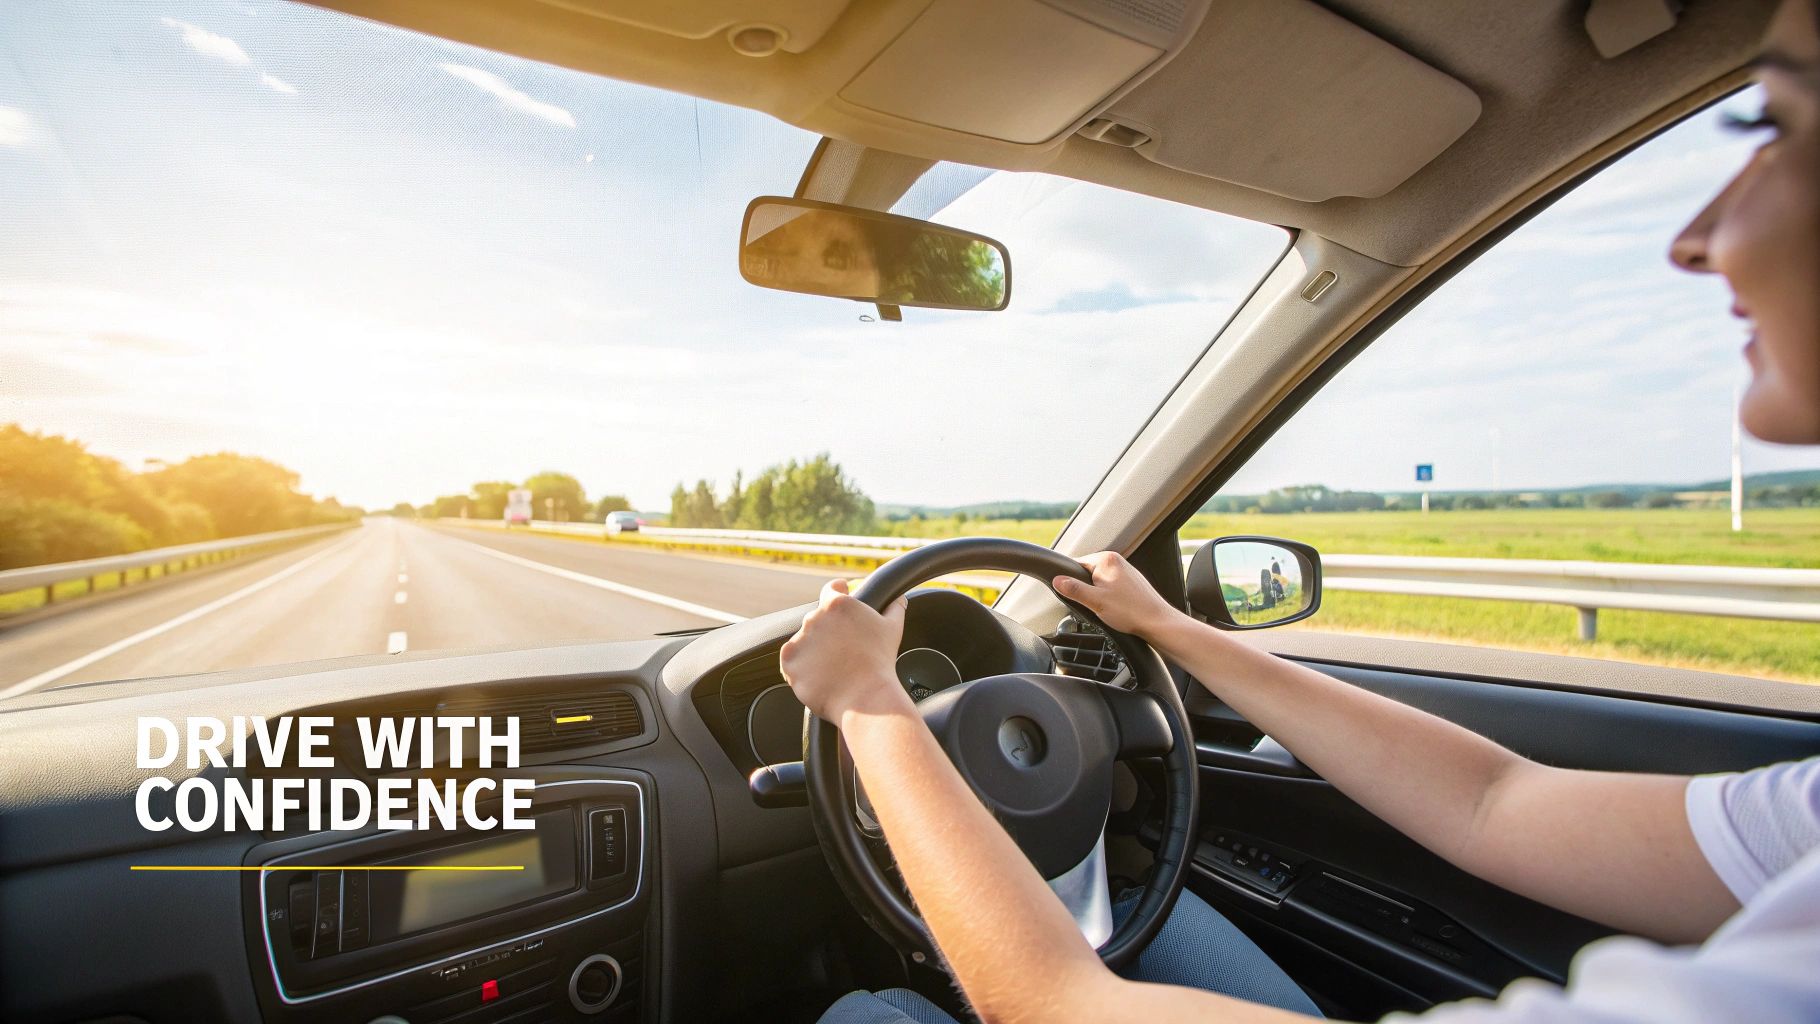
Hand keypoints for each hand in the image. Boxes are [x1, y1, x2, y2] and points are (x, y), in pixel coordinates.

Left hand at [780, 579, 913, 722]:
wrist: (866, 697)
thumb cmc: (880, 662)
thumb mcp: (892, 628)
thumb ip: (894, 607)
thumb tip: (899, 599)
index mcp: (837, 605)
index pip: (830, 590)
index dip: (836, 590)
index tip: (839, 591)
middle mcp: (814, 618)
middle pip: (817, 619)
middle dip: (828, 630)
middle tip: (843, 647)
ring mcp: (799, 640)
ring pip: (804, 641)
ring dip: (814, 650)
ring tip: (834, 667)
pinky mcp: (789, 662)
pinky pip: (792, 662)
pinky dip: (802, 668)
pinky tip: (821, 676)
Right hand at [1052, 551, 1181, 637]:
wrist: (1157, 622)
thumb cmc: (1131, 611)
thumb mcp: (1095, 601)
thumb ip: (1074, 589)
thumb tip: (1057, 580)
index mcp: (1106, 559)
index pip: (1076, 564)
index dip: (1072, 582)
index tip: (1076, 595)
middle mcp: (1117, 560)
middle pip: (1088, 574)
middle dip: (1087, 590)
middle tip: (1095, 605)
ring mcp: (1125, 571)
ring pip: (1099, 582)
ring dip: (1098, 596)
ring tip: (1109, 608)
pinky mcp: (1131, 582)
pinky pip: (1111, 588)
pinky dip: (1109, 598)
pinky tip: (1117, 609)